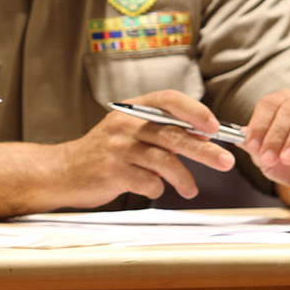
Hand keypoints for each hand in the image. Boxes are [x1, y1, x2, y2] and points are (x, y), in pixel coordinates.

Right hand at [51, 90, 235, 206]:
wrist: (63, 171)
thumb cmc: (104, 152)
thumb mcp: (127, 131)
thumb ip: (160, 130)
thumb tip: (204, 137)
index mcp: (131, 109)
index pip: (168, 99)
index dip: (195, 111)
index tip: (214, 127)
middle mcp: (124, 124)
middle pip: (173, 134)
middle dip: (205, 150)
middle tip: (226, 162)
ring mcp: (117, 148)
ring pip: (165, 161)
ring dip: (184, 179)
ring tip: (190, 189)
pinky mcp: (112, 172)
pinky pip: (149, 182)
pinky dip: (157, 189)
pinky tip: (153, 189)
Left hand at [240, 89, 289, 191]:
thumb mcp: (269, 158)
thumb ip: (255, 148)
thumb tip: (239, 138)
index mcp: (283, 102)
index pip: (268, 104)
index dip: (259, 125)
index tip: (252, 146)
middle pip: (289, 110)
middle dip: (276, 135)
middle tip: (269, 157)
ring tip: (288, 159)